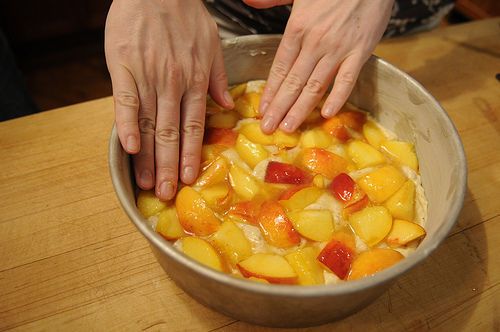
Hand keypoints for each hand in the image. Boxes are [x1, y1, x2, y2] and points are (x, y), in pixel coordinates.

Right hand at [105, 0, 233, 199]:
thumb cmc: (185, 15)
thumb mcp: (212, 44)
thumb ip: (218, 77)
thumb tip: (227, 106)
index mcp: (194, 80)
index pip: (194, 126)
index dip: (191, 154)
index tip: (188, 177)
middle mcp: (173, 84)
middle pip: (171, 132)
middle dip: (169, 165)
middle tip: (166, 192)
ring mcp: (147, 76)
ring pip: (149, 124)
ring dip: (148, 156)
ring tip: (147, 181)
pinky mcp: (123, 66)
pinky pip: (125, 101)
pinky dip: (127, 124)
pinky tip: (128, 147)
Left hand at [243, 0, 393, 133]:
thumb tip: (249, 1)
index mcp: (297, 29)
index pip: (279, 68)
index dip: (270, 92)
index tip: (262, 110)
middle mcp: (315, 43)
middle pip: (293, 82)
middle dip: (278, 108)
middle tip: (268, 128)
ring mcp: (337, 49)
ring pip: (315, 86)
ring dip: (300, 109)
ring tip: (288, 127)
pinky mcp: (360, 52)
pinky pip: (347, 80)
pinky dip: (338, 97)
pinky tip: (328, 113)